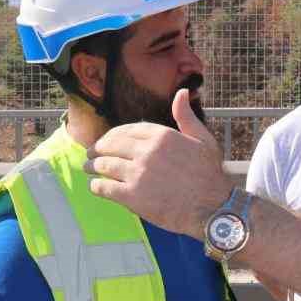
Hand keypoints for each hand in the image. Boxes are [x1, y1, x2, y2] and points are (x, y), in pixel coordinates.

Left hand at [86, 89, 231, 238]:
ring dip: (93, 166)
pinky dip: (97, 186)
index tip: (107, 140)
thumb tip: (181, 92)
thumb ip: (186, 116)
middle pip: (111, 146)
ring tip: (87, 168)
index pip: (127, 130)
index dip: (113, 135)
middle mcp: (147, 152)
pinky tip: (95, 186)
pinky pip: (106, 187)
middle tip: (90, 154)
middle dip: (98, 149)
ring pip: (105, 165)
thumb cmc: (210, 175)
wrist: (213, 207)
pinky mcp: (133, 196)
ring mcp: (138, 174)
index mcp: (161, 136)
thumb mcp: (203, 139)